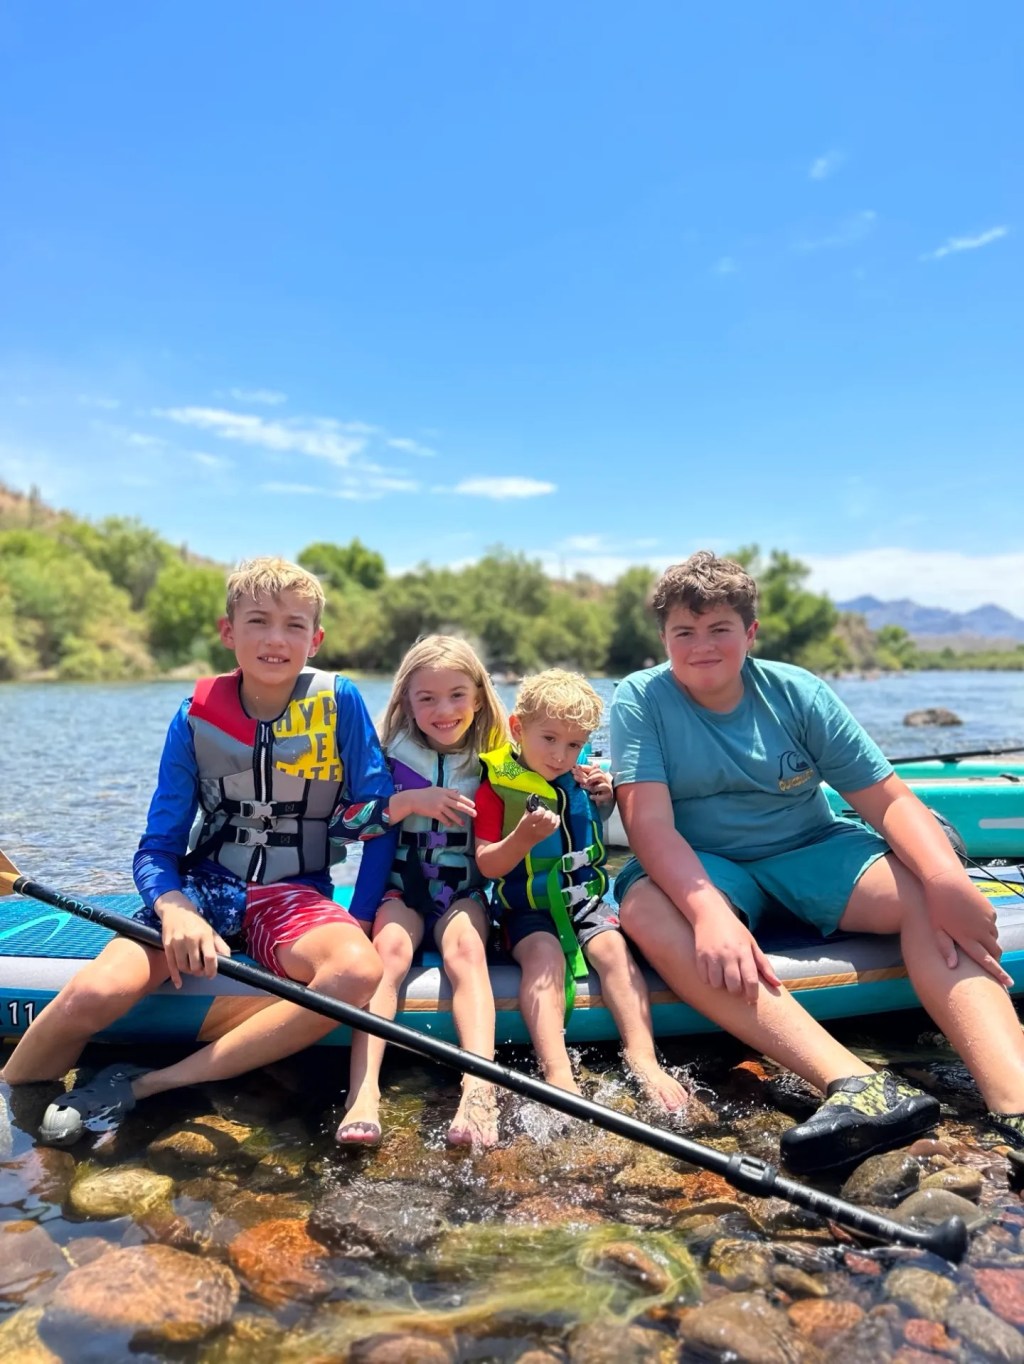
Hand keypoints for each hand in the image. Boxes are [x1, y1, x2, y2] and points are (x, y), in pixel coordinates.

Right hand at [156, 897, 230, 988]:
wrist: (176, 910)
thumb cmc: (196, 922)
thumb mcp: (211, 931)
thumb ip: (220, 945)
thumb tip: (227, 959)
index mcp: (204, 935)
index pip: (210, 957)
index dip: (212, 970)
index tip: (211, 975)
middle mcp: (191, 939)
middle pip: (196, 965)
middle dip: (200, 972)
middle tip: (201, 971)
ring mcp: (177, 942)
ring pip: (183, 967)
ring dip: (189, 972)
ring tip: (192, 968)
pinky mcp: (167, 945)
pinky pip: (171, 965)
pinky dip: (175, 977)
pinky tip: (179, 983)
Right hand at [411, 786, 476, 827]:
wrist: (413, 799)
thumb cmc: (425, 793)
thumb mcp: (437, 789)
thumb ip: (448, 791)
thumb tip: (457, 791)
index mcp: (444, 792)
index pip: (458, 796)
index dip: (466, 801)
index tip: (473, 805)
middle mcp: (443, 798)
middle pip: (458, 805)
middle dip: (467, 810)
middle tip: (475, 814)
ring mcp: (439, 806)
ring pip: (451, 813)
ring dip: (458, 819)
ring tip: (463, 823)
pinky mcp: (434, 813)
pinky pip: (443, 819)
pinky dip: (447, 822)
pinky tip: (450, 825)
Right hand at [517, 799, 559, 848]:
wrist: (522, 841)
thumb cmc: (523, 827)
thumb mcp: (524, 817)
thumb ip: (531, 810)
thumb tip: (536, 802)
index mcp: (528, 822)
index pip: (538, 814)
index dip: (541, 810)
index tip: (539, 809)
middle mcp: (536, 828)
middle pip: (547, 819)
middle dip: (548, 813)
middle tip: (546, 812)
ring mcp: (542, 833)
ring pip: (552, 824)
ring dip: (553, 817)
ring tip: (551, 814)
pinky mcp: (547, 835)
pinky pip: (555, 828)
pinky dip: (557, 822)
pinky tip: (557, 817)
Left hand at [573, 763, 613, 807]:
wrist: (605, 799)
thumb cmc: (596, 788)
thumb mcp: (590, 781)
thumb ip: (584, 774)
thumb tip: (575, 766)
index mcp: (600, 775)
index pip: (595, 769)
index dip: (586, 768)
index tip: (576, 767)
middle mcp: (605, 780)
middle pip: (600, 775)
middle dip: (591, 778)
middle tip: (584, 781)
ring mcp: (607, 788)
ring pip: (603, 785)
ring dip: (593, 787)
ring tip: (584, 787)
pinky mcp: (608, 796)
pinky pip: (603, 796)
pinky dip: (596, 797)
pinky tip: (590, 797)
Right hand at [693, 907, 780, 1001]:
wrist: (710, 914)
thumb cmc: (734, 930)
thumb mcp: (752, 944)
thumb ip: (764, 965)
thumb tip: (777, 985)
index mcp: (744, 952)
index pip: (751, 980)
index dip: (753, 994)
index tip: (752, 1000)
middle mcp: (728, 955)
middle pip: (734, 986)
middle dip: (736, 991)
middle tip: (737, 987)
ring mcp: (713, 956)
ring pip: (717, 984)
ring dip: (721, 986)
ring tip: (724, 978)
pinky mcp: (700, 956)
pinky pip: (704, 979)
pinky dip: (709, 980)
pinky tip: (713, 972)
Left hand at [922, 870, 1011, 985]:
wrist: (947, 881)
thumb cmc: (937, 907)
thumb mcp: (937, 928)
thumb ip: (946, 948)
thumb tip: (952, 966)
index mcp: (967, 938)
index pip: (986, 960)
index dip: (998, 972)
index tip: (1009, 983)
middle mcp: (980, 931)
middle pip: (995, 951)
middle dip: (995, 958)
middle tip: (988, 961)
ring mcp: (987, 920)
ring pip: (994, 938)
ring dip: (988, 942)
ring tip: (973, 937)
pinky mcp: (991, 911)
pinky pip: (993, 925)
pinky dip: (987, 928)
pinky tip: (973, 922)